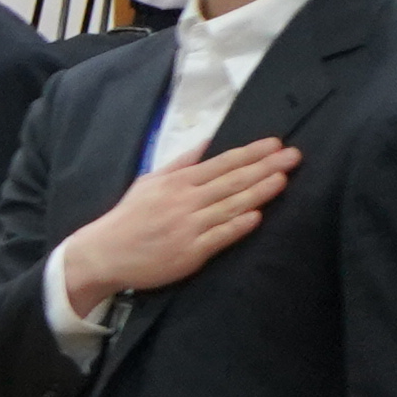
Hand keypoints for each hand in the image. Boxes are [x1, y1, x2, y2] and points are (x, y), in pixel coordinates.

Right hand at [58, 136, 295, 303]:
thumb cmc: (129, 218)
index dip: (250, 153)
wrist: (103, 254)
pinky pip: (219, 236)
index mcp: (176, 183)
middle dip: (265, 167)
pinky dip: (239, 226)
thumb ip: (181, 163)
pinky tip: (258, 216)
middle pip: (232, 181)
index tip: (275, 143)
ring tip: (283, 179)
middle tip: (293, 156)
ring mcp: (188, 227)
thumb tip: (208, 142)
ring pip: (230, 206)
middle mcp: (184, 202)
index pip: (221, 163)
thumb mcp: (149, 182)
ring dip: (259, 192)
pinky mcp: (190, 252)